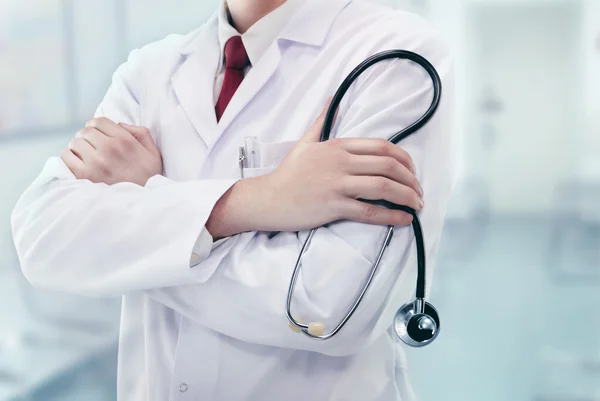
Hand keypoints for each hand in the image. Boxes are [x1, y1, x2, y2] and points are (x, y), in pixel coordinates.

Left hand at [60, 117, 161, 185]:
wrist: (144, 203)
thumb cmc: (148, 178)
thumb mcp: (153, 152)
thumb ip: (140, 132)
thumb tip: (119, 124)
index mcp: (124, 140)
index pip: (99, 121)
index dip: (97, 127)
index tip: (99, 136)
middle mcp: (109, 148)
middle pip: (85, 131)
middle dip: (88, 138)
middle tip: (93, 148)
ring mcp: (95, 162)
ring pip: (74, 143)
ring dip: (78, 148)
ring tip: (86, 157)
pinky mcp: (84, 176)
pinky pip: (66, 158)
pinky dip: (69, 158)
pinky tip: (78, 164)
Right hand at [206, 103, 423, 237]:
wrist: (269, 198)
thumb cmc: (289, 172)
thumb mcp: (305, 141)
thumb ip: (322, 120)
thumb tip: (332, 98)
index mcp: (338, 145)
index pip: (381, 147)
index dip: (404, 159)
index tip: (412, 171)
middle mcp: (341, 162)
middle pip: (388, 166)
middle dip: (410, 179)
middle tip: (418, 191)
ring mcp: (338, 184)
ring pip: (382, 187)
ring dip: (406, 196)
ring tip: (416, 205)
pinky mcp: (334, 206)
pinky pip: (369, 211)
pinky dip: (390, 216)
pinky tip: (403, 219)